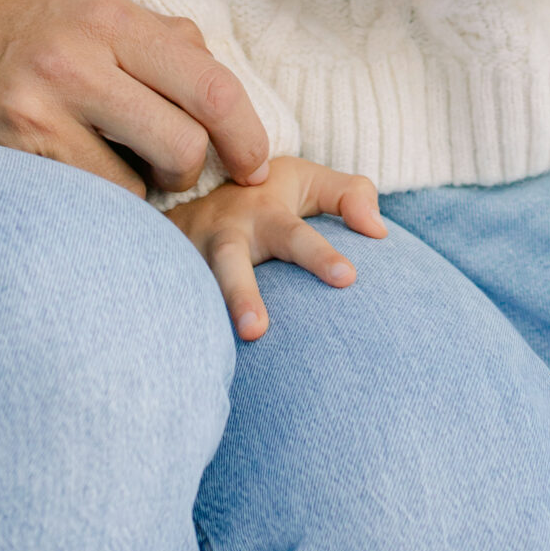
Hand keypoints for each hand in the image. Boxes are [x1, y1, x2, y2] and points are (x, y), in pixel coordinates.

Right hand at [0, 0, 271, 197]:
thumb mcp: (75, 2)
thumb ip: (148, 33)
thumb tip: (217, 71)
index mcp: (104, 14)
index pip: (209, 80)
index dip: (248, 131)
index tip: (256, 159)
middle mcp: (76, 59)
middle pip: (186, 141)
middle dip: (197, 168)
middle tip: (182, 168)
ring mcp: (41, 114)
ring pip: (141, 185)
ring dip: (145, 190)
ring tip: (118, 163)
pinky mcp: (14, 159)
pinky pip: (93, 203)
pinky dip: (103, 202)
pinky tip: (81, 177)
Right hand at [167, 154, 385, 340]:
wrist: (184, 195)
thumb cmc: (264, 196)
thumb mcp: (307, 181)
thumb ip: (350, 195)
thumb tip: (379, 232)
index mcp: (262, 211)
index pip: (295, 235)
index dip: (319, 255)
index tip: (348, 278)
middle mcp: (223, 236)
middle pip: (228, 263)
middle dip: (239, 294)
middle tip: (256, 331)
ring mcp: (189, 260)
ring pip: (189, 287)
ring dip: (200, 318)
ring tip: (216, 354)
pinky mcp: (170, 282)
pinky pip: (170, 307)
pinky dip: (177, 333)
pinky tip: (185, 369)